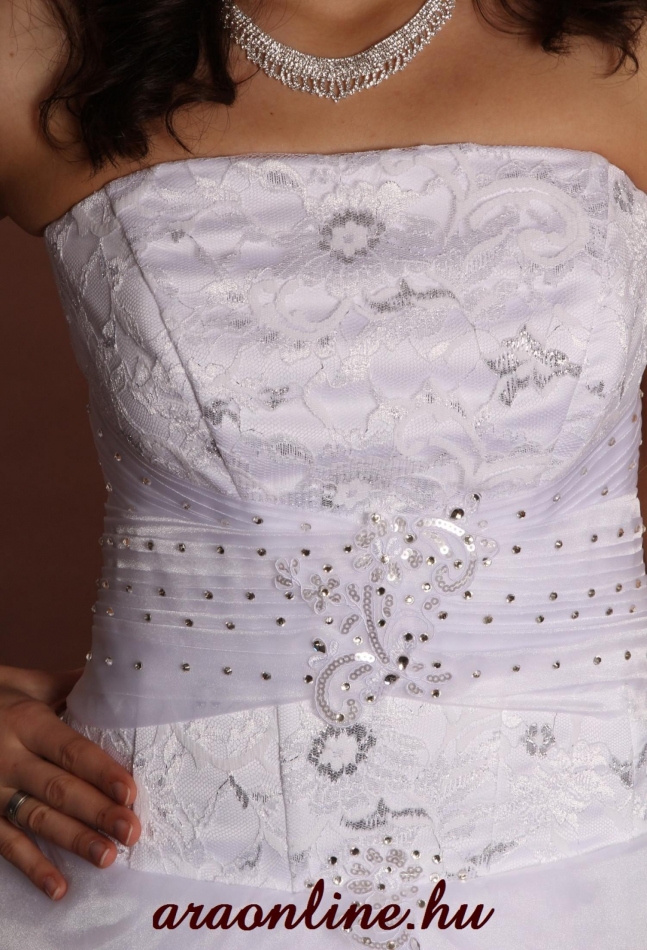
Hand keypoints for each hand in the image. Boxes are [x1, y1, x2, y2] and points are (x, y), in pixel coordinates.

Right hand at [0, 665, 140, 899]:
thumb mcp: (23, 684)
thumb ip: (67, 686)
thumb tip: (116, 678)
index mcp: (26, 722)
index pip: (70, 750)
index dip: (101, 771)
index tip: (130, 791)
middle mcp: (8, 758)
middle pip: (58, 789)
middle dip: (97, 812)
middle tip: (131, 832)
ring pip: (37, 820)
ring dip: (73, 841)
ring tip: (106, 858)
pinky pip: (6, 845)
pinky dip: (32, 867)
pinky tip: (58, 887)